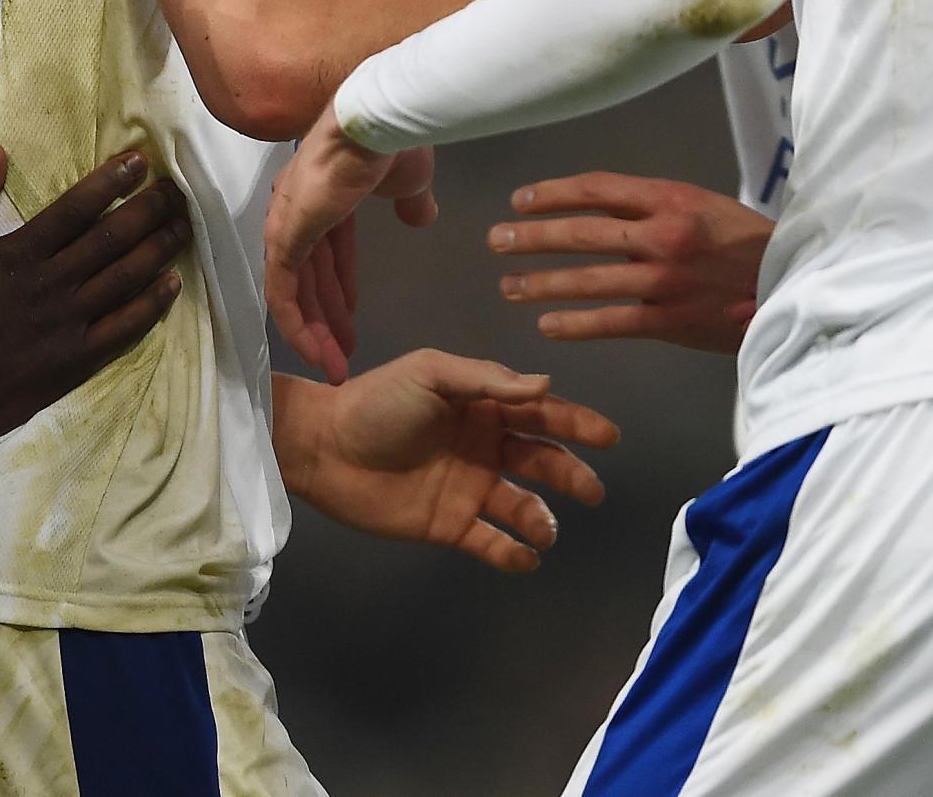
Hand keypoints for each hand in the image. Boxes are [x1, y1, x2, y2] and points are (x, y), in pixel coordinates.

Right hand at [0, 144, 191, 442]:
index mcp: (17, 254)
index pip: (76, 209)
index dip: (112, 182)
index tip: (139, 162)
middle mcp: (51, 284)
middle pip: (112, 238)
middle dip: (149, 209)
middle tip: (177, 190)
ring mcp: (68, 324)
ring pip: (126, 278)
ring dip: (160, 247)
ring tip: (185, 224)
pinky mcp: (76, 360)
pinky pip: (124, 328)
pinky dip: (152, 304)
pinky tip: (173, 283)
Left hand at [266, 112, 432, 382]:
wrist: (378, 123)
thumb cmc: (392, 144)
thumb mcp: (409, 180)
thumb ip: (411, 201)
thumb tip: (420, 214)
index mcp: (323, 194)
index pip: (326, 251)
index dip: (340, 287)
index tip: (354, 317)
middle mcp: (297, 210)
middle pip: (310, 277)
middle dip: (327, 319)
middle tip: (344, 355)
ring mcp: (286, 224)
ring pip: (294, 292)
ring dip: (314, 332)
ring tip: (335, 366)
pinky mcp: (283, 238)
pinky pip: (282, 293)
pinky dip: (296, 325)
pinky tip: (315, 350)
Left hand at [274, 352, 617, 572]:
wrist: (323, 447)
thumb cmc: (376, 402)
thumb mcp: (430, 374)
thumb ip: (487, 381)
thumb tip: (545, 385)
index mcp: (481, 406)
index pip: (538, 414)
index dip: (575, 423)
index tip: (609, 436)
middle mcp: (483, 447)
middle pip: (540, 462)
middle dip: (570, 475)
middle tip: (593, 491)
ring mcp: (467, 488)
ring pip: (521, 506)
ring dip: (540, 519)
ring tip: (544, 529)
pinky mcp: (448, 525)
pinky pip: (490, 543)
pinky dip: (512, 554)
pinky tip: (525, 558)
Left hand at [489, 173, 771, 352]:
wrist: (792, 286)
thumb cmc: (746, 243)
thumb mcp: (703, 205)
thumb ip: (654, 207)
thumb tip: (597, 211)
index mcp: (671, 199)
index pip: (597, 190)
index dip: (553, 194)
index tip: (520, 200)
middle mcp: (663, 236)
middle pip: (583, 233)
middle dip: (534, 237)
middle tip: (497, 240)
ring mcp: (666, 281)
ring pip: (590, 280)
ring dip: (543, 283)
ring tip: (509, 286)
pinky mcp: (671, 320)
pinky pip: (613, 323)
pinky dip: (576, 324)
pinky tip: (548, 326)